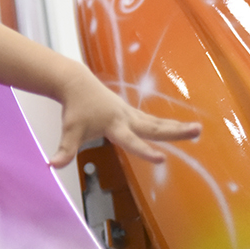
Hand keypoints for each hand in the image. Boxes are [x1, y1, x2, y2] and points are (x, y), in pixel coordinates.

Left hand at [47, 68, 201, 168]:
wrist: (76, 82)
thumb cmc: (74, 109)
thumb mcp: (68, 131)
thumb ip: (64, 150)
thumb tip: (51, 165)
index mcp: (113, 126)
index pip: (131, 141)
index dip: (145, 151)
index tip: (162, 159)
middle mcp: (126, 118)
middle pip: (154, 127)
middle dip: (175, 132)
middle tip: (197, 132)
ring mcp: (130, 113)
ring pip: (157, 122)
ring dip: (177, 126)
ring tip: (198, 130)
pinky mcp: (130, 111)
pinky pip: (152, 119)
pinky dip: (167, 123)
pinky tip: (180, 128)